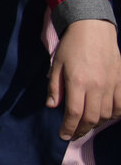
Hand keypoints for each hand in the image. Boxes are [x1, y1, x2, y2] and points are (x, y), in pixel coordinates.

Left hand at [47, 18, 120, 139]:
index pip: (74, 113)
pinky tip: (104, 116)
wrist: (93, 28)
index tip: (63, 135)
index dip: (68, 128)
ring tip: (86, 126)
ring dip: (96, 124)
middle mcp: (96, 86)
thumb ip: (55, 87)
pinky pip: (120, 106)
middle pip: (91, 118)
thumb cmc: (72, 45)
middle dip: (81, 130)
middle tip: (73, 134)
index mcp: (77, 81)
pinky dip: (113, 115)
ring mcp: (111, 85)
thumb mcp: (57, 64)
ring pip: (106, 115)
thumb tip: (52, 106)